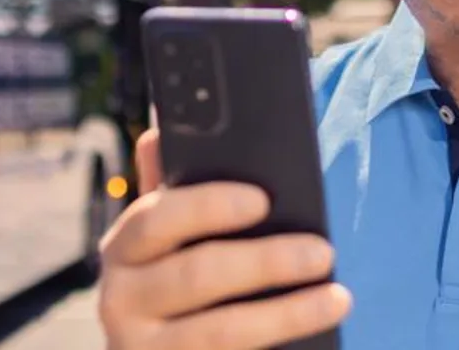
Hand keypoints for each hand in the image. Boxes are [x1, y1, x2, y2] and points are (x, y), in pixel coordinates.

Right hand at [97, 128, 350, 349]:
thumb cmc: (170, 287)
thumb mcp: (164, 241)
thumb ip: (169, 192)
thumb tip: (162, 130)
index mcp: (124, 248)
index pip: (156, 218)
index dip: (208, 206)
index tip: (262, 200)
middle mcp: (121, 299)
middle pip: (196, 275)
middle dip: (266, 261)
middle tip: (322, 252)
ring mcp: (143, 347)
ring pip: (221, 330)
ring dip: (286, 313)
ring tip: (337, 298)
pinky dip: (275, 343)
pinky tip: (314, 332)